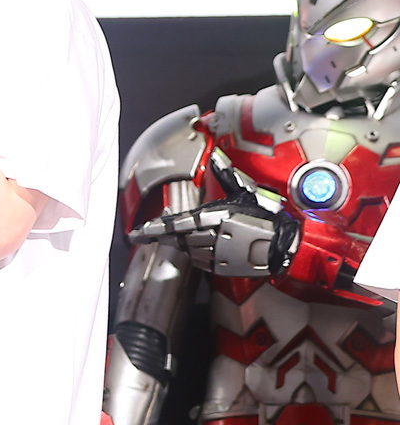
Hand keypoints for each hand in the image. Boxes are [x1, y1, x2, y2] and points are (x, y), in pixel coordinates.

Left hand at [129, 158, 297, 276]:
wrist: (287, 245)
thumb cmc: (268, 217)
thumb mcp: (245, 190)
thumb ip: (226, 175)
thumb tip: (217, 158)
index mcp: (213, 217)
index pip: (175, 224)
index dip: (154, 229)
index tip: (138, 232)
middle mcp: (211, 236)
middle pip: (177, 239)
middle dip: (163, 236)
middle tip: (149, 235)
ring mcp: (216, 253)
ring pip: (187, 250)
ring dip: (178, 245)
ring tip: (173, 240)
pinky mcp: (223, 267)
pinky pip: (200, 262)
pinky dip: (194, 256)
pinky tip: (196, 249)